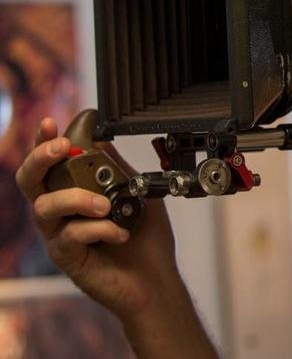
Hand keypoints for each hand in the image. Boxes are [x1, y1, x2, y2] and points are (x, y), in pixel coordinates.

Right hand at [15, 118, 181, 320]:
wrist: (154, 276)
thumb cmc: (144, 236)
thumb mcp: (135, 192)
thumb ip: (116, 168)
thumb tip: (100, 139)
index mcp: (72, 191)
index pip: (48, 163)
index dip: (42, 142)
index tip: (50, 124)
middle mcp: (59, 211)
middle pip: (28, 181)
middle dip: (40, 159)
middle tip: (61, 149)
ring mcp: (58, 234)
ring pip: (46, 206)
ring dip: (77, 198)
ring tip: (106, 205)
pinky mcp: (65, 257)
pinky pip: (69, 235)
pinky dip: (98, 228)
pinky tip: (120, 233)